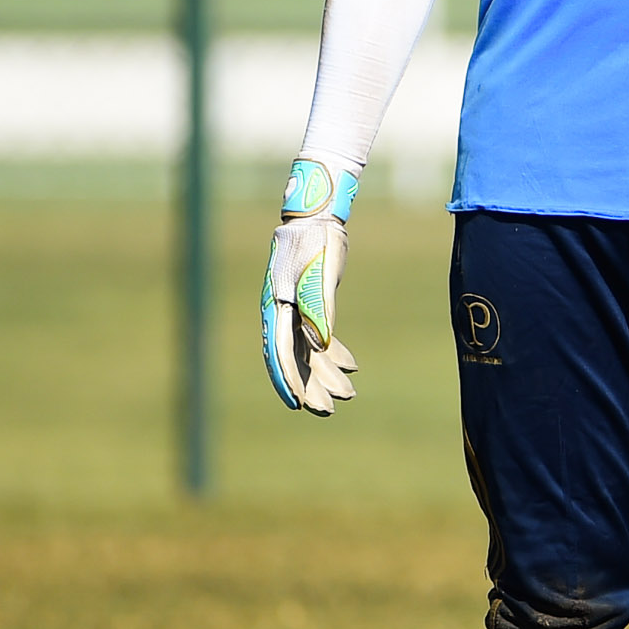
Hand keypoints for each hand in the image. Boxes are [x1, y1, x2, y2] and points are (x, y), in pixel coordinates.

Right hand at [263, 157, 361, 414]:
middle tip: (328, 411)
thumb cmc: (317, 244)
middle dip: (310, 386)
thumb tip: (320, 346)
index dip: (289, 380)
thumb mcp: (320, 276)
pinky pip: (318, 336)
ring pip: (308, 350)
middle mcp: (282, 313)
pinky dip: (333, 352)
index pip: (280, 353)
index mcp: (277, 308)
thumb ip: (319, 310)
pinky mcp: (310, 304)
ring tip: (347, 395)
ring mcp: (294, 309)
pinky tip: (351, 366)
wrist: (317, 217)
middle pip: (295, 358)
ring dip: (326, 373)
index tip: (299, 404)